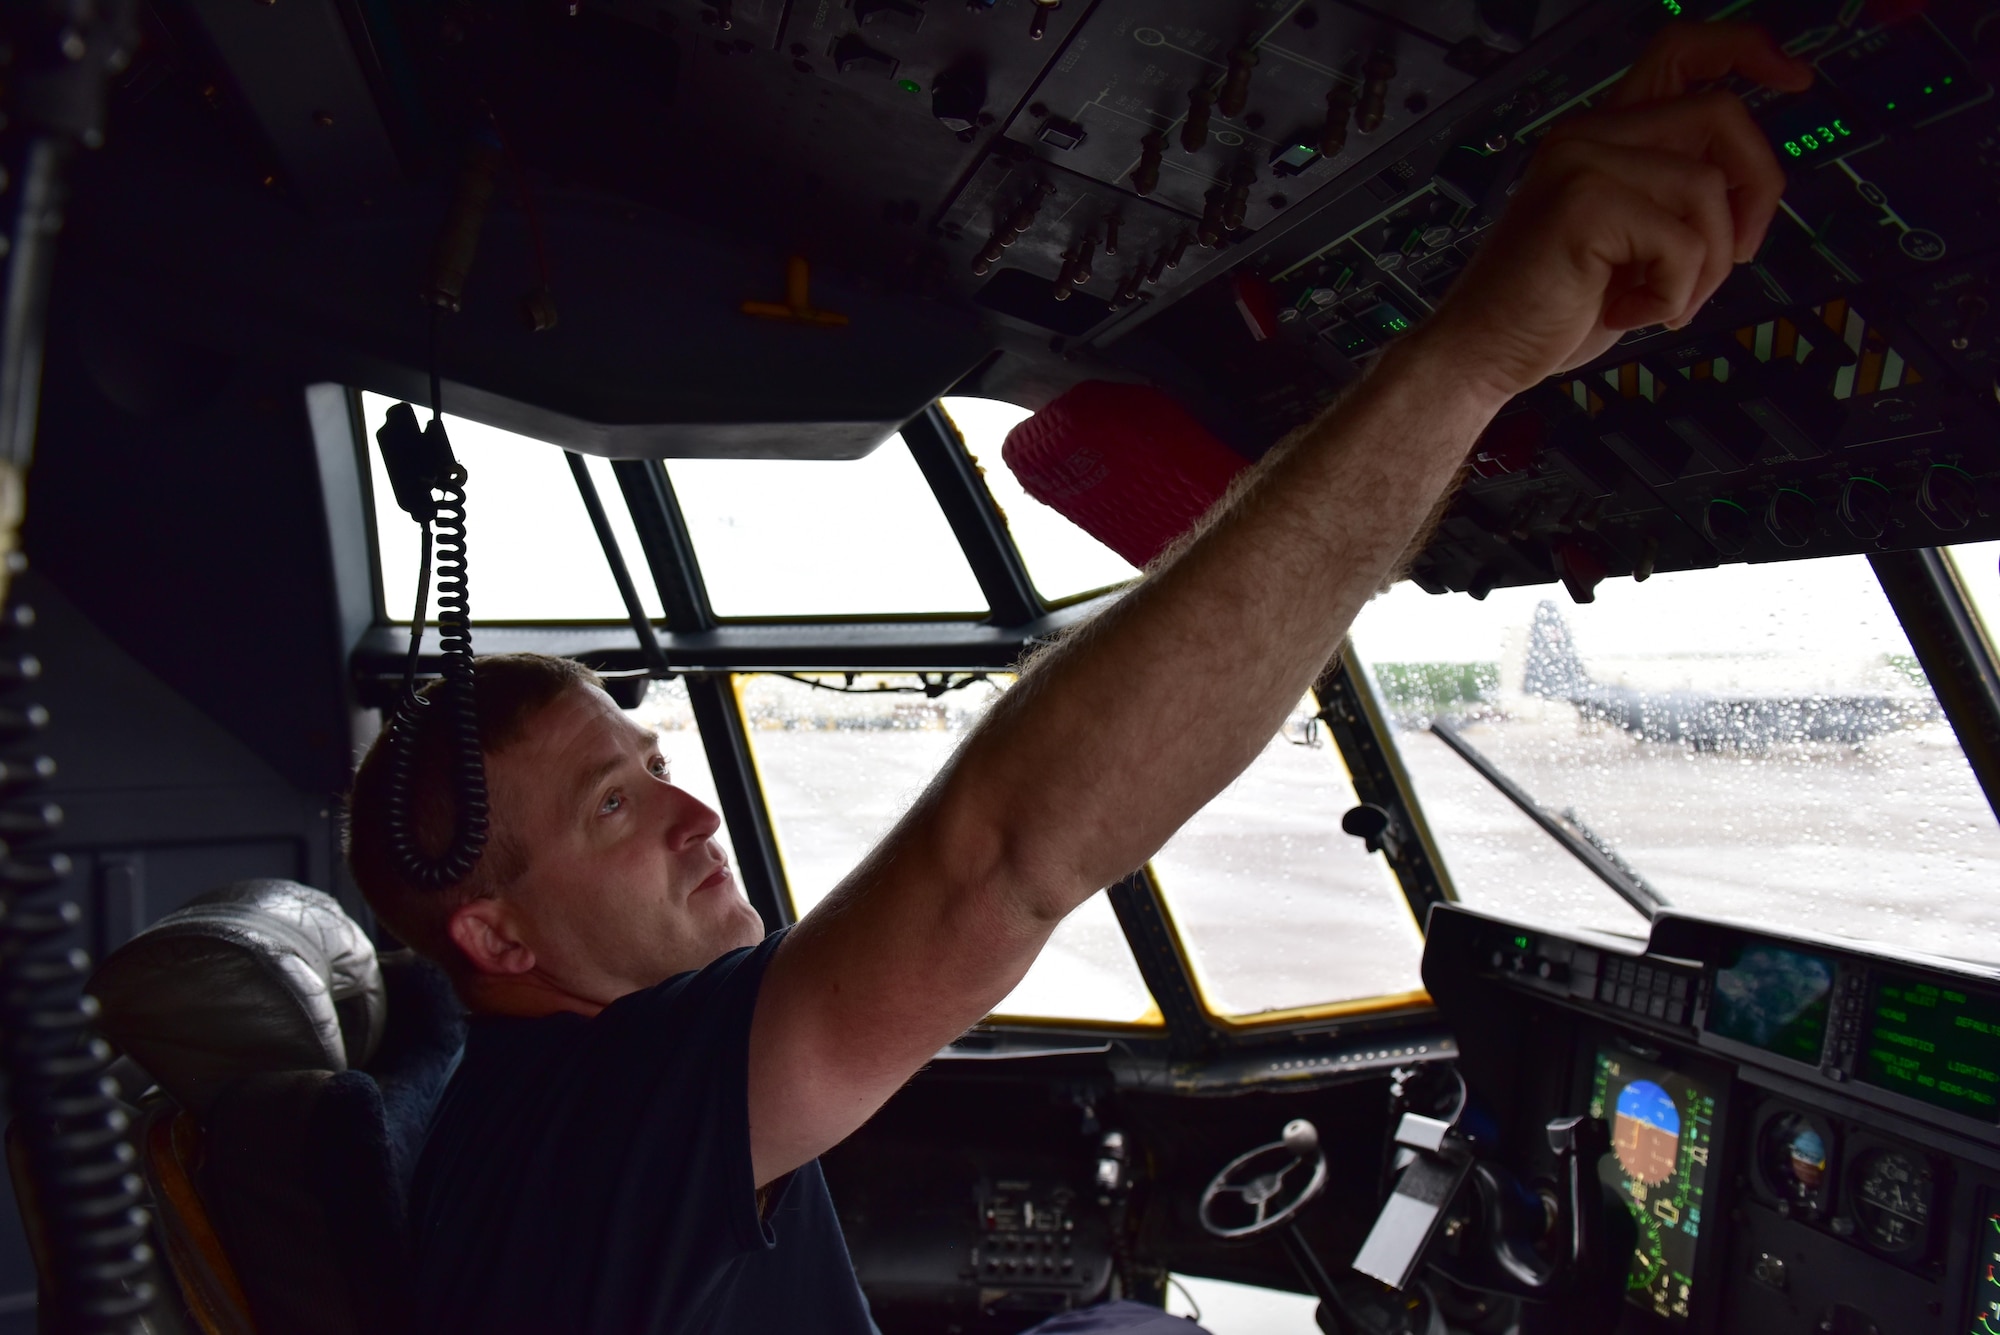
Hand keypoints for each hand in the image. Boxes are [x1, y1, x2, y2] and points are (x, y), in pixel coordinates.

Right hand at [1420, 22, 1812, 405]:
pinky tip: (1629, 312)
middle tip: (1743, 252)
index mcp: (1599, 135)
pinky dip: (1675, 295)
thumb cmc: (1547, 309)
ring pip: (1709, 187)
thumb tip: (1754, 187)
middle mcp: (1588, 134)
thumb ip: (1674, 199)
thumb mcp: (1629, 244)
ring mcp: (1583, 162)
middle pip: (1720, 113)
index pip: (1680, 50)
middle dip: (1756, 187)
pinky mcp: (1585, 203)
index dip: (1746, 51)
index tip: (1793, 80)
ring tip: (1662, 302)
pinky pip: (1685, 241)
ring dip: (1708, 266)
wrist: (1481, 353)